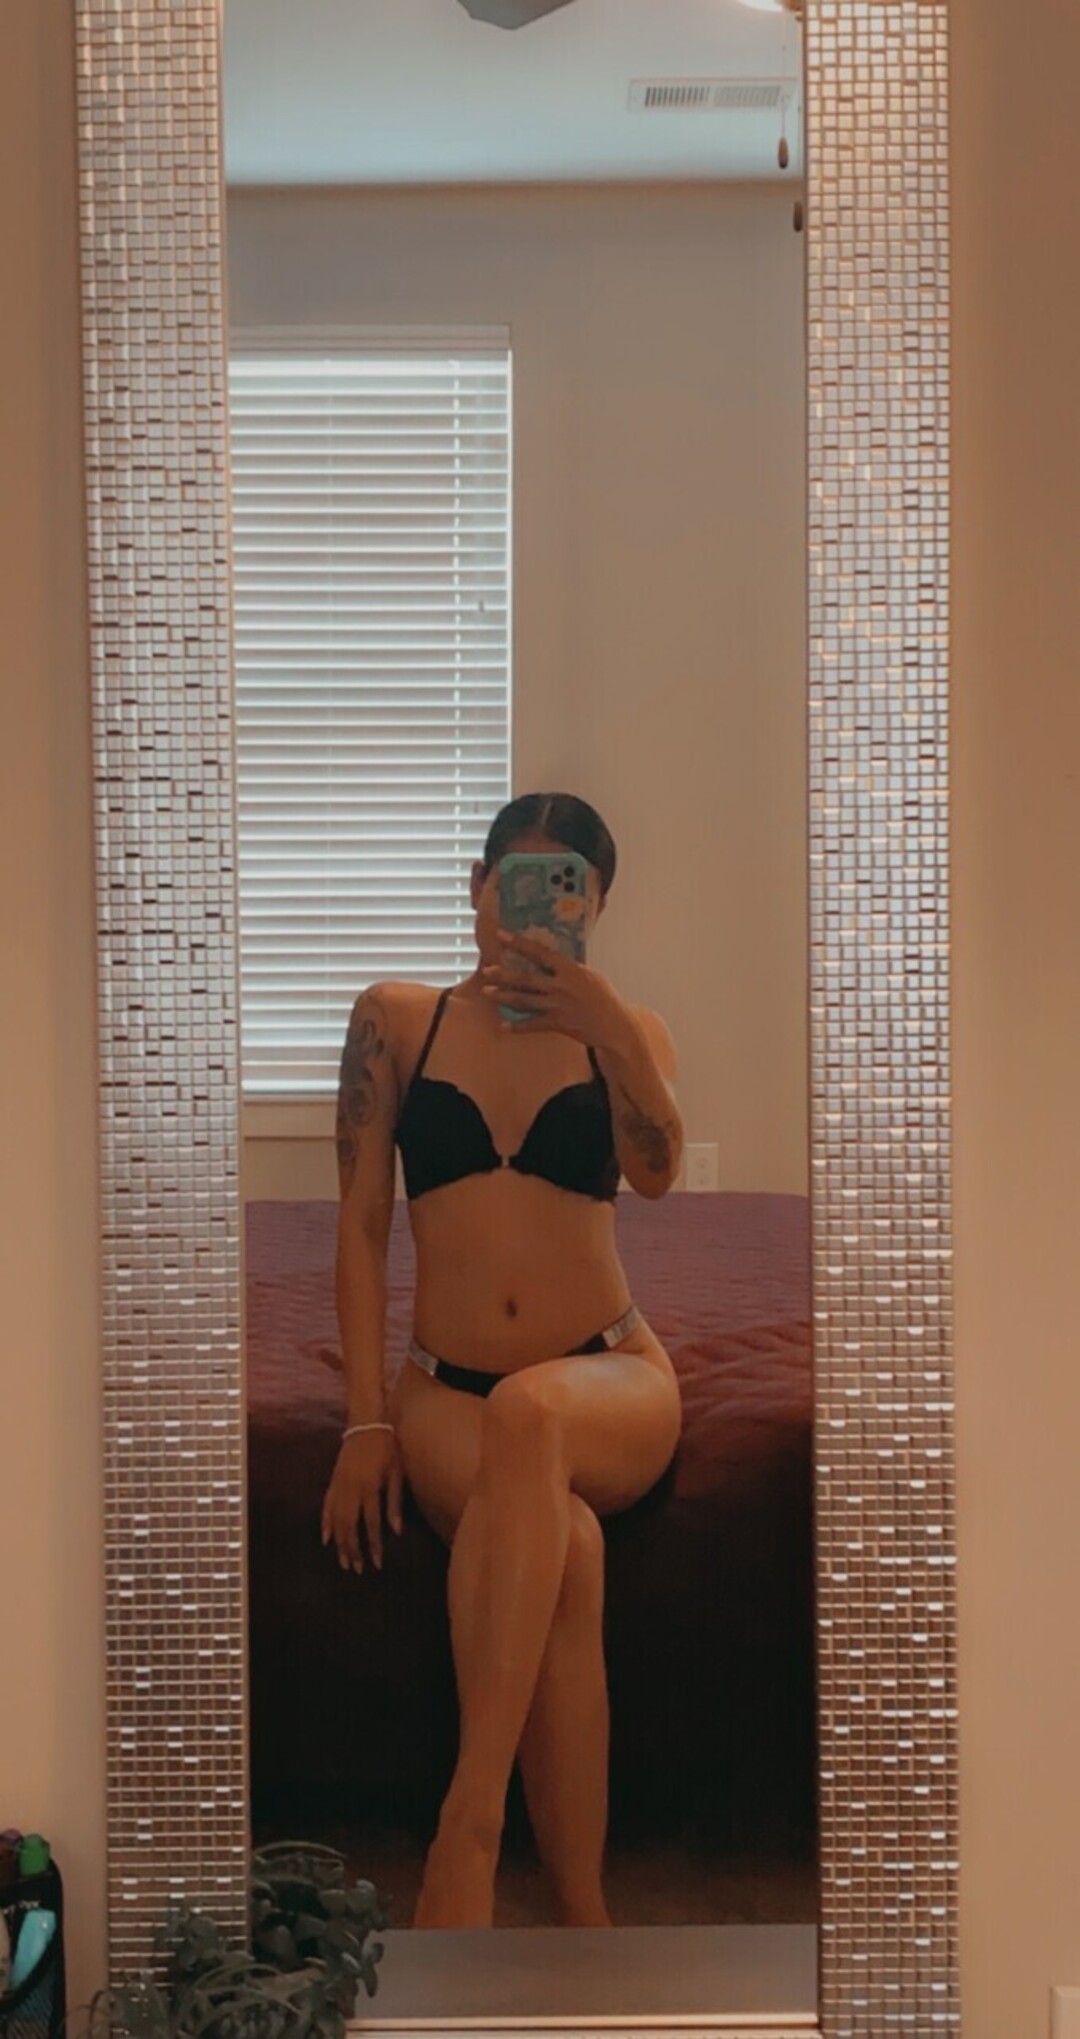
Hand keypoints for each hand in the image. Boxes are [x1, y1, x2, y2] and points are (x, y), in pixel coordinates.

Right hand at [321, 1428, 403, 1574]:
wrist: (367, 1422)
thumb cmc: (388, 1447)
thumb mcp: (397, 1472)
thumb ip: (395, 1502)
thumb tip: (396, 1531)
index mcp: (370, 1487)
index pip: (371, 1524)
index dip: (374, 1546)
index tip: (377, 1564)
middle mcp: (351, 1489)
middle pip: (349, 1526)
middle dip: (352, 1550)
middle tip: (357, 1570)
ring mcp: (339, 1485)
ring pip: (336, 1520)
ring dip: (339, 1543)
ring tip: (343, 1562)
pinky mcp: (333, 1481)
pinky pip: (326, 1506)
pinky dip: (325, 1523)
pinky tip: (326, 1539)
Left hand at [483, 930, 630, 1051]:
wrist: (615, 1025)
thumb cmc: (604, 998)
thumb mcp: (590, 975)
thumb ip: (569, 968)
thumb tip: (551, 959)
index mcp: (570, 969)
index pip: (540, 952)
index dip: (519, 943)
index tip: (500, 935)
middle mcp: (561, 986)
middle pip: (526, 978)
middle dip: (503, 975)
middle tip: (487, 971)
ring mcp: (558, 1005)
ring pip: (524, 1000)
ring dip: (503, 996)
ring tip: (487, 992)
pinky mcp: (558, 1023)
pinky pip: (532, 1024)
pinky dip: (517, 1026)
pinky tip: (503, 1026)